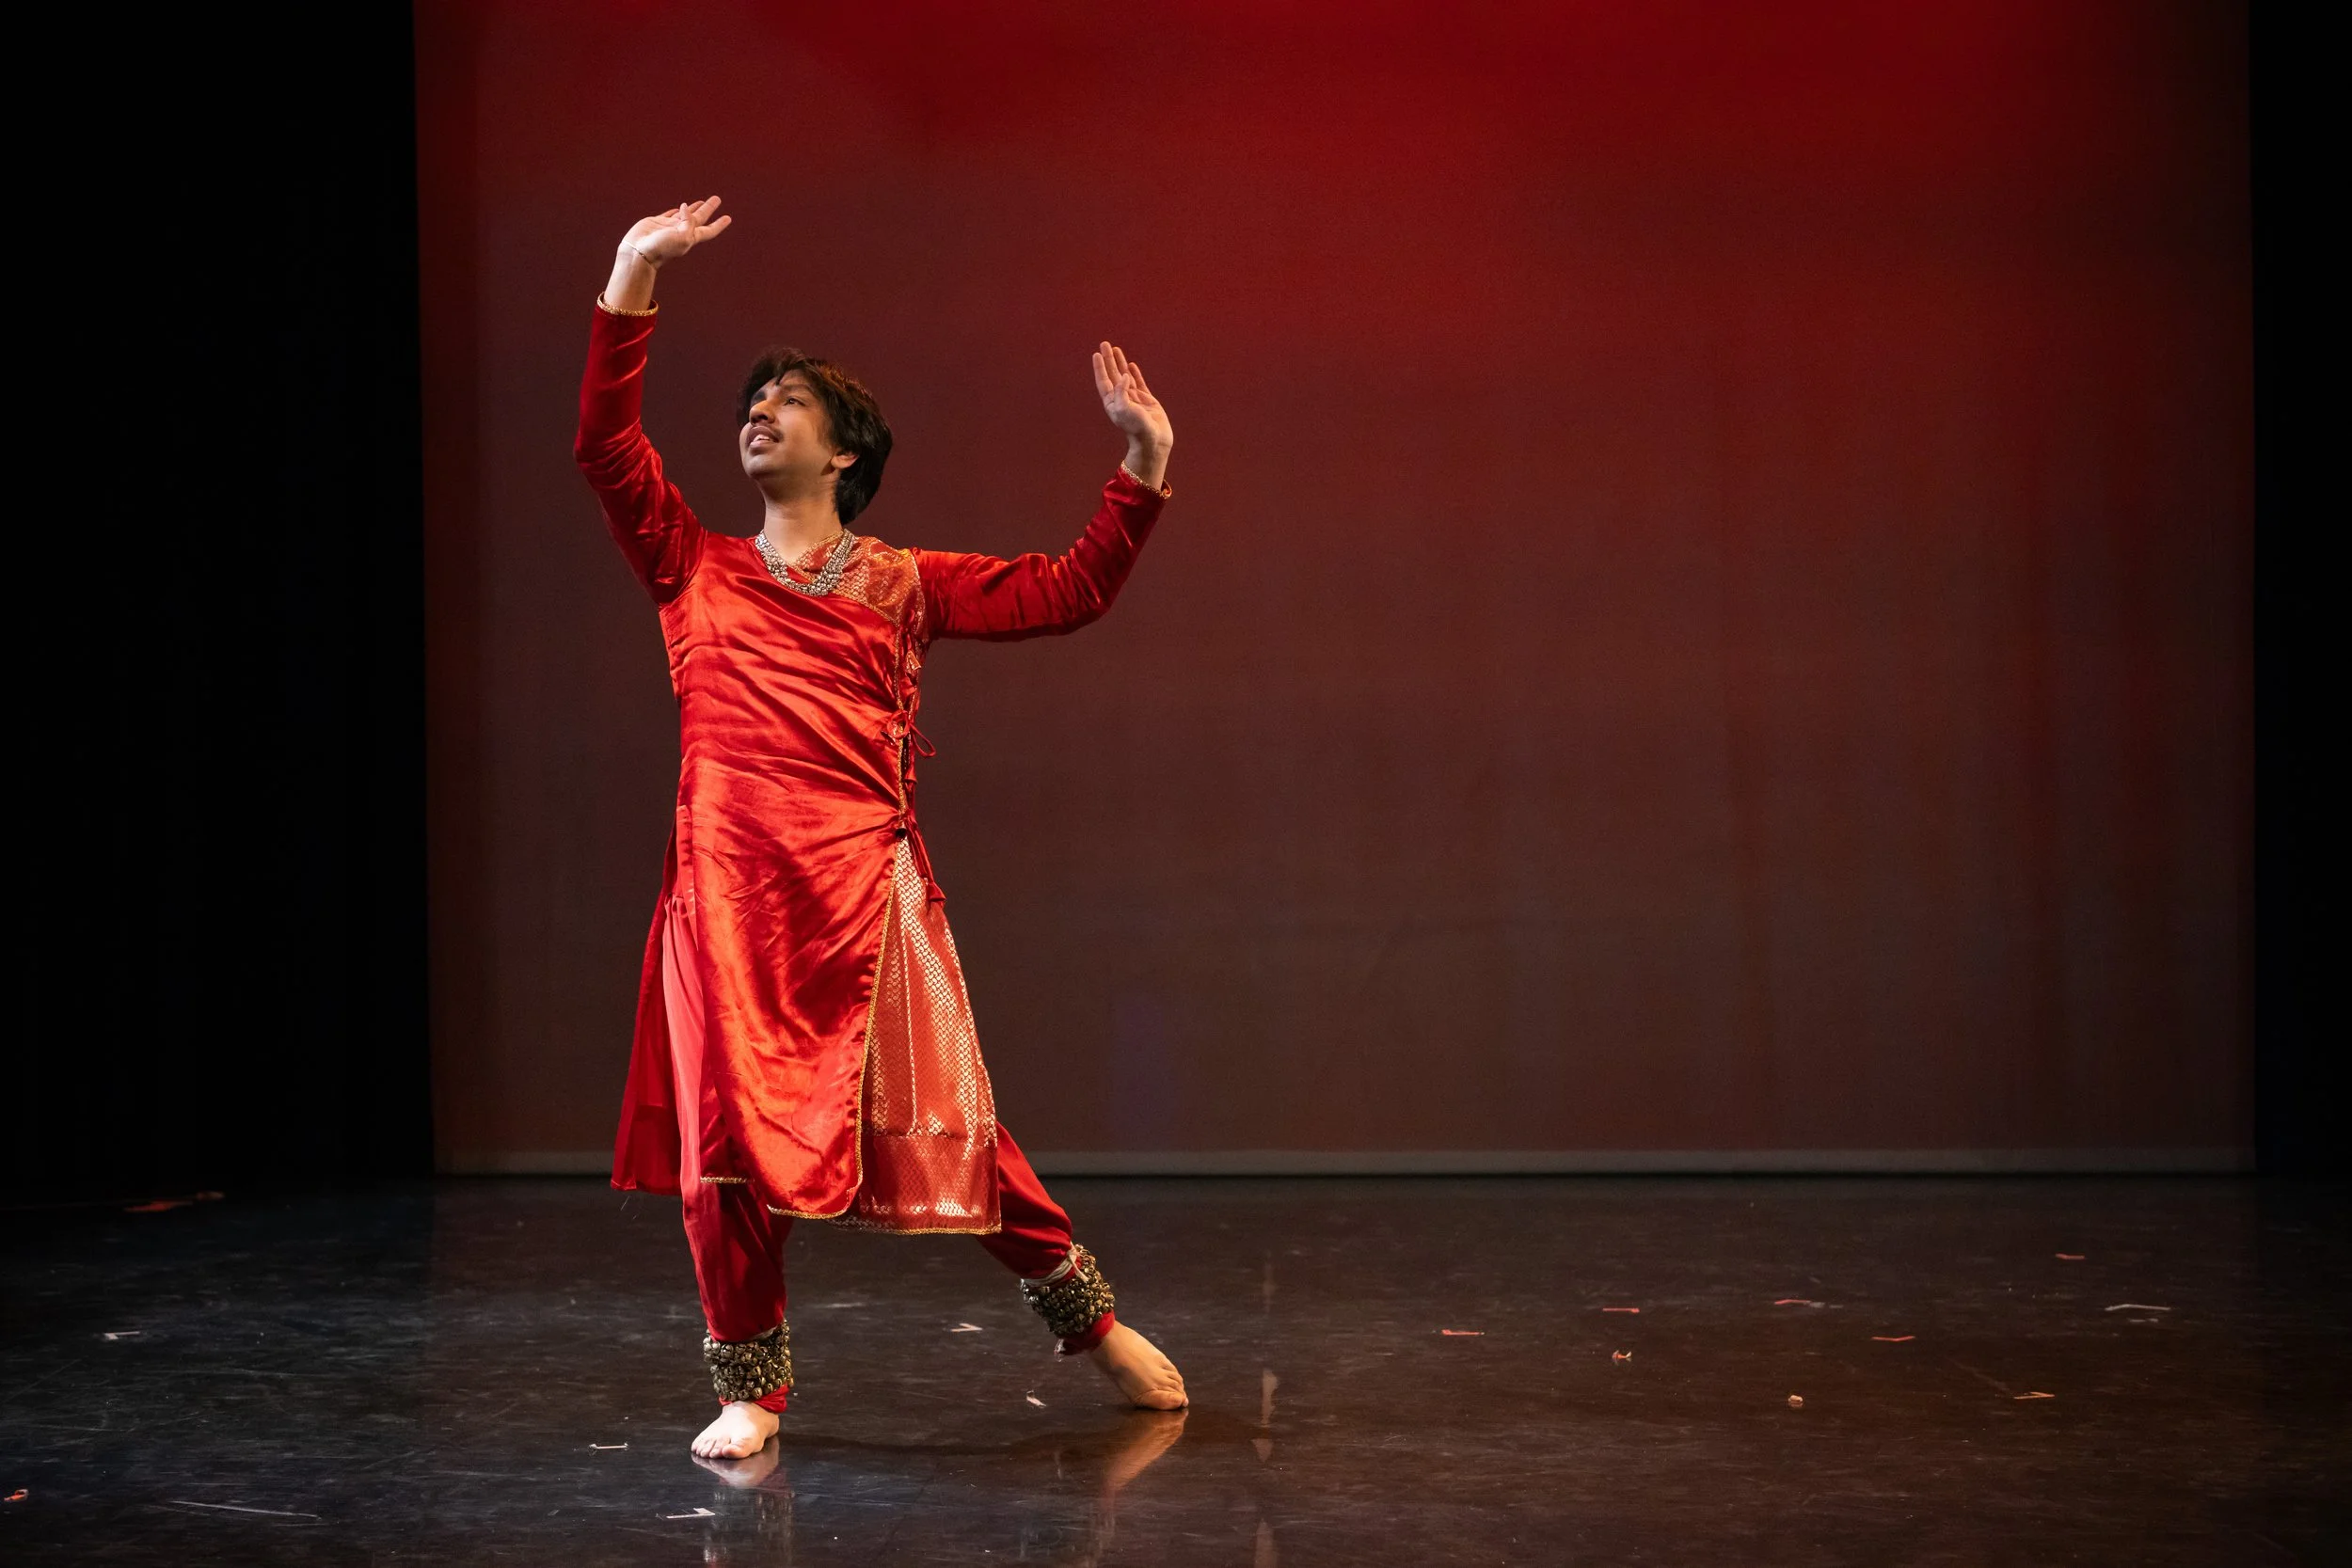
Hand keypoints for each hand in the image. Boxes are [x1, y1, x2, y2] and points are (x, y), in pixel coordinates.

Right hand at [620, 195, 731, 267]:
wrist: (639, 253)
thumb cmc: (661, 248)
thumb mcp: (682, 237)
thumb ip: (688, 222)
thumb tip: (685, 207)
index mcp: (690, 238)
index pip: (708, 230)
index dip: (719, 224)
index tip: (728, 217)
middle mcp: (681, 232)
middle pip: (699, 218)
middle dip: (708, 209)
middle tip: (717, 199)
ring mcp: (669, 227)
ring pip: (684, 215)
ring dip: (693, 209)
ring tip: (701, 202)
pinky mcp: (656, 223)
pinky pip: (668, 215)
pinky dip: (674, 212)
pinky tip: (678, 208)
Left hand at [1092, 342, 1173, 458]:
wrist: (1153, 439)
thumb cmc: (1136, 427)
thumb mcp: (1123, 409)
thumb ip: (1120, 391)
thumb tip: (1124, 375)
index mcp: (1112, 403)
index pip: (1103, 381)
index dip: (1099, 368)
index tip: (1096, 354)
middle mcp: (1121, 399)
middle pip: (1112, 374)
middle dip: (1108, 359)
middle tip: (1104, 344)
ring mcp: (1134, 399)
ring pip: (1125, 376)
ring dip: (1120, 362)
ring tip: (1116, 349)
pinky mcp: (1146, 400)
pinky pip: (1139, 383)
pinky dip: (1135, 373)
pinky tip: (1131, 365)